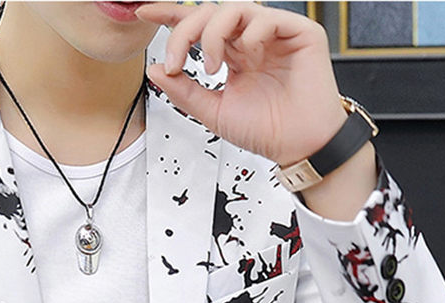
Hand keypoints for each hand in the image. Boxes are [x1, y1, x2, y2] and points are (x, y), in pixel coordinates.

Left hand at [138, 1, 345, 166]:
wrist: (300, 147)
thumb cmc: (267, 131)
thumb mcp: (214, 112)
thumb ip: (185, 91)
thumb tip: (157, 70)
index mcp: (232, 56)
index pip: (199, 26)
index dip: (172, 16)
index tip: (144, 15)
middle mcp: (251, 40)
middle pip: (210, 13)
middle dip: (185, 31)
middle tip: (177, 60)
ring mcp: (273, 34)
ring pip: (234, 8)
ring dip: (213, 33)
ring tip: (212, 66)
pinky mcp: (299, 32)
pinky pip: (266, 17)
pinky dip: (250, 34)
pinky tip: (249, 58)